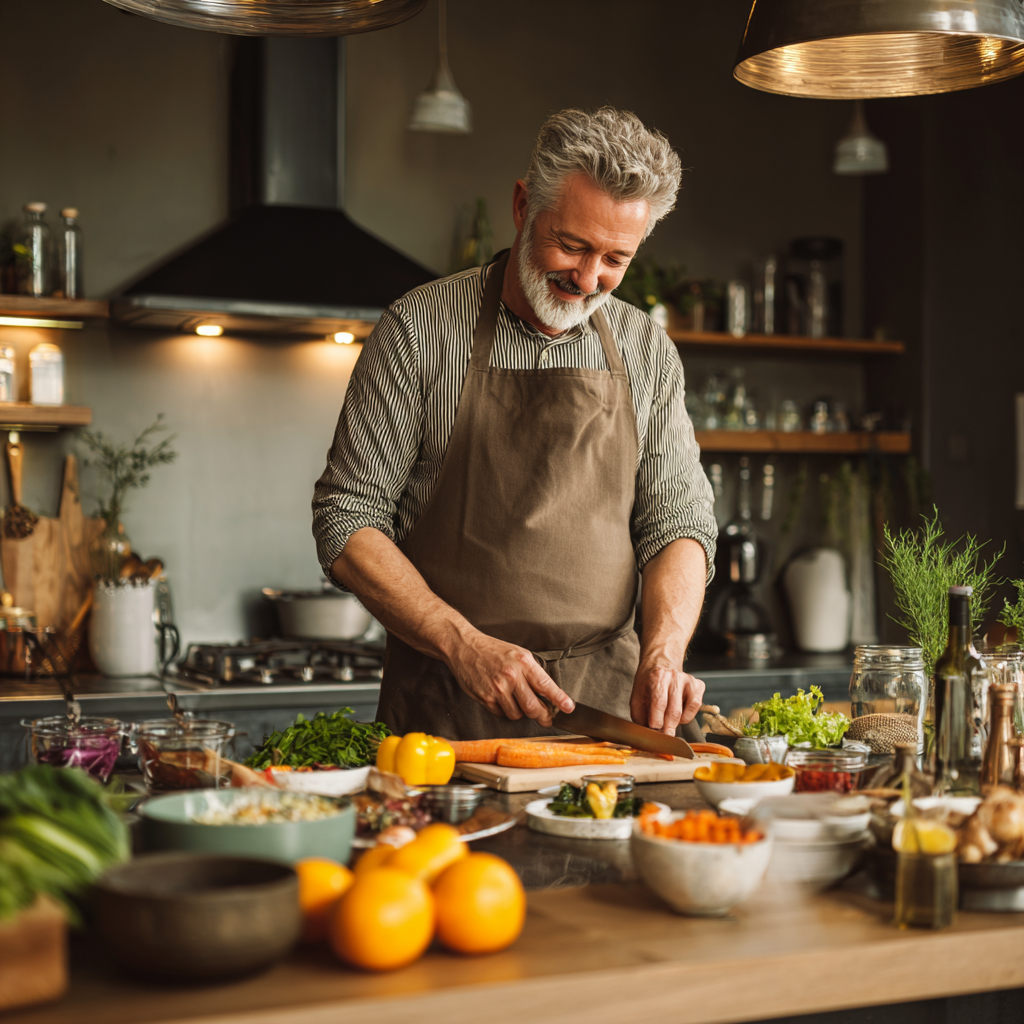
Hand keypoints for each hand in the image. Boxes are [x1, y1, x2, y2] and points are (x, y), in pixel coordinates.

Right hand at [447, 632, 574, 726]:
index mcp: (523, 662)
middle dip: (543, 716)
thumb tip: (547, 693)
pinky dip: (504, 710)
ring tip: (515, 699)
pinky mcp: (485, 697)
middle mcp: (511, 676)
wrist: (464, 647)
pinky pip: (501, 713)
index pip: (546, 685)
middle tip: (546, 718)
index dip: (560, 699)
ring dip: (520, 712)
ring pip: (517, 714)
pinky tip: (500, 698)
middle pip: (533, 707)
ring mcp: (497, 688)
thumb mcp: (518, 653)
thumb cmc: (492, 650)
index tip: (569, 708)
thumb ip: (532, 672)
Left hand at [630, 664, 704, 734]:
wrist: (661, 663)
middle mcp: (674, 676)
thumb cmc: (649, 683)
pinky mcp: (698, 684)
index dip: (657, 721)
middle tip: (665, 736)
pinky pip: (696, 706)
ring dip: (678, 722)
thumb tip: (648, 733)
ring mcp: (688, 680)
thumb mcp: (637, 696)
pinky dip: (688, 715)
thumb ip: (640, 715)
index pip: (659, 703)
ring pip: (687, 710)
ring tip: (669, 721)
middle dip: (668, 728)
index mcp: (657, 677)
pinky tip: (680, 713)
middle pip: (674, 710)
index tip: (654, 731)